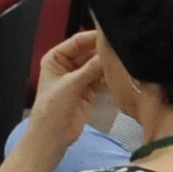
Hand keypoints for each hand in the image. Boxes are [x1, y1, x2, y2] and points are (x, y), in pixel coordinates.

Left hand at [18, 27, 108, 162]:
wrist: (53, 137)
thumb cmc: (50, 111)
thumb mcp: (71, 85)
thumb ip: (91, 68)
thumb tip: (108, 54)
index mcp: (56, 58)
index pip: (77, 41)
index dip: (93, 37)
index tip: (110, 34)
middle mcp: (67, 65)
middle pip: (89, 52)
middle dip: (102, 51)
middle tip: (120, 48)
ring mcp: (79, 78)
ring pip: (97, 65)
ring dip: (107, 64)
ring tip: (122, 61)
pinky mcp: (89, 90)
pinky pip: (102, 78)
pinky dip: (109, 77)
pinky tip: (119, 75)